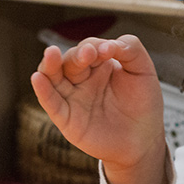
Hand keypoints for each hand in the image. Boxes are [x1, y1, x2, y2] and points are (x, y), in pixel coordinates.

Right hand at [30, 35, 166, 169]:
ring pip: (53, 76)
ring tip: (52, 53)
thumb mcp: (144, 71)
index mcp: (100, 65)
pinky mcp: (66, 118)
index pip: (89, 47)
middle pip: (70, 60)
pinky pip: (51, 102)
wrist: (144, 141)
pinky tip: (38, 79)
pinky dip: (43, 90)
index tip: (110, 50)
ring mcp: (73, 97)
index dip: (96, 46)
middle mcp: (83, 79)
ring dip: (50, 64)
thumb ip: (131, 49)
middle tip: (90, 53)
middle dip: (78, 54)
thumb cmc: (143, 106)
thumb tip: (110, 42)